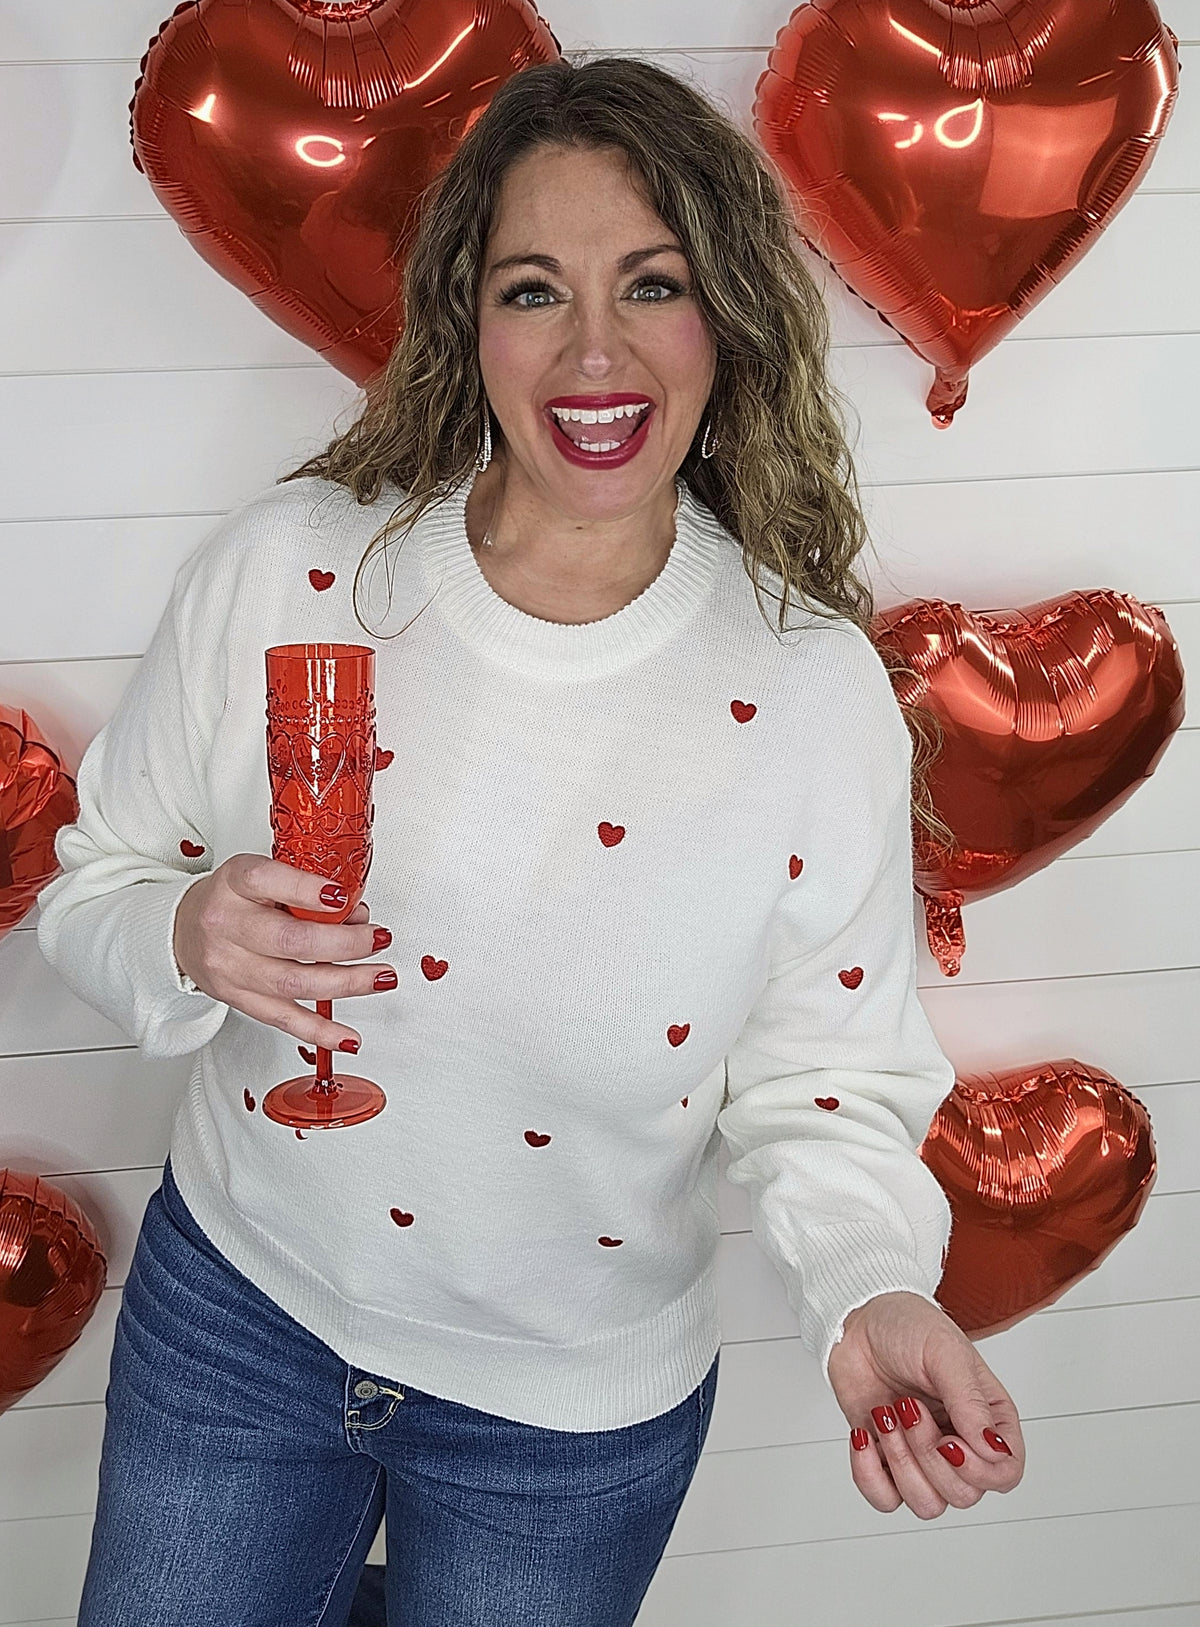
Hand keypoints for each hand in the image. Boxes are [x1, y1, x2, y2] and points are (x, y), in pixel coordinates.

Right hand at [172, 853, 395, 1051]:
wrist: (183, 931)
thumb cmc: (232, 899)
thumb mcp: (261, 876)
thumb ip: (305, 888)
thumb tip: (357, 914)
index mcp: (235, 883)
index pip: (267, 881)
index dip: (308, 891)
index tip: (343, 897)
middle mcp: (228, 926)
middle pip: (290, 941)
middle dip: (345, 943)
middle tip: (377, 938)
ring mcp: (232, 968)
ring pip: (294, 983)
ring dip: (347, 983)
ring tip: (381, 977)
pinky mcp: (239, 999)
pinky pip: (284, 1020)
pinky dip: (321, 1032)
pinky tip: (348, 1038)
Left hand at [827, 1290, 1024, 1517]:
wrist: (856, 1320)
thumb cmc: (908, 1326)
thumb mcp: (945, 1353)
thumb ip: (970, 1403)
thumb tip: (994, 1451)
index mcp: (988, 1418)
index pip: (1006, 1474)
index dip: (980, 1471)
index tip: (950, 1440)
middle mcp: (961, 1444)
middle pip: (963, 1495)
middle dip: (928, 1454)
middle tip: (909, 1406)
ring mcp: (923, 1456)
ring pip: (927, 1505)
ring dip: (900, 1461)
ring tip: (887, 1414)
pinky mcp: (887, 1460)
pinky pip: (885, 1500)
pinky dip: (869, 1475)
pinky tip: (865, 1435)